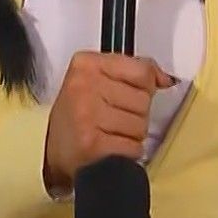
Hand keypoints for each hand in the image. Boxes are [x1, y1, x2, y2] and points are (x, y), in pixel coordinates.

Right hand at [43, 51, 175, 194]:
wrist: (51, 151)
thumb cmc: (79, 114)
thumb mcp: (98, 79)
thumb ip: (133, 71)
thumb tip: (166, 79)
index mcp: (87, 64)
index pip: (143, 71)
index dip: (144, 87)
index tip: (127, 94)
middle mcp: (84, 86)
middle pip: (144, 100)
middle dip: (136, 114)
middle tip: (112, 119)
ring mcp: (86, 115)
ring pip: (141, 125)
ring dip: (132, 135)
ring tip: (109, 134)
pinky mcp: (91, 144)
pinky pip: (133, 147)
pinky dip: (128, 152)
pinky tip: (109, 148)